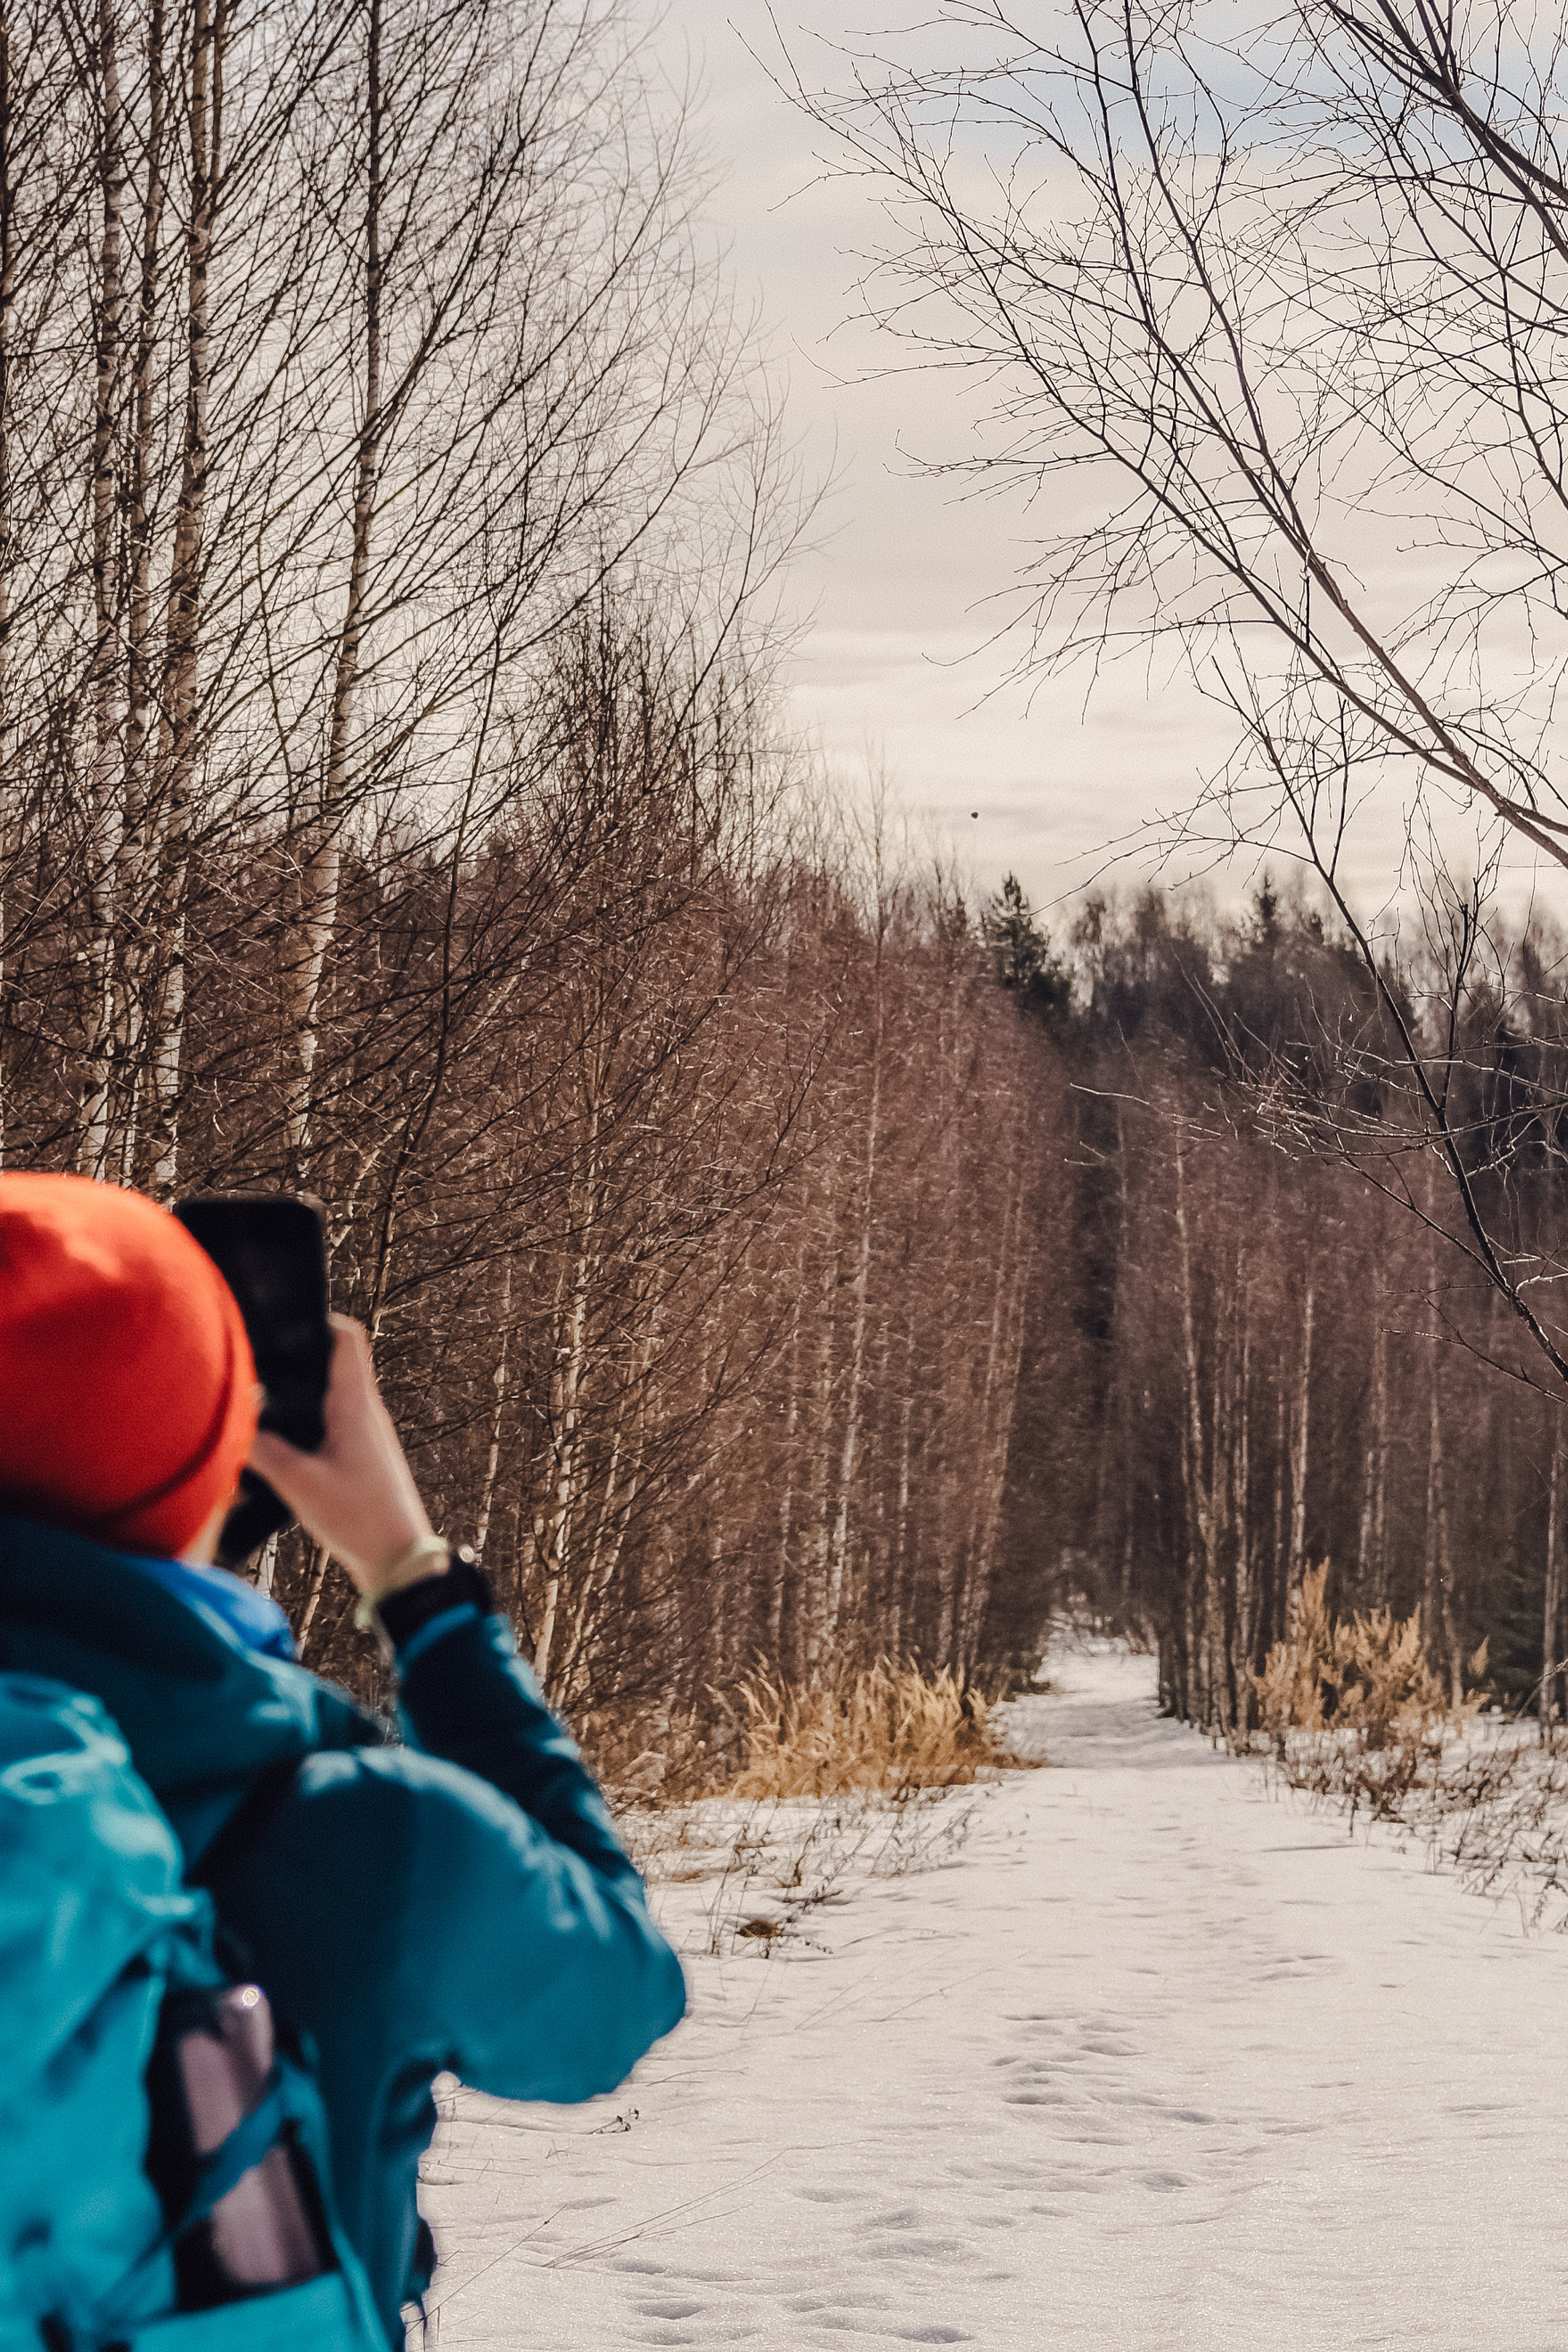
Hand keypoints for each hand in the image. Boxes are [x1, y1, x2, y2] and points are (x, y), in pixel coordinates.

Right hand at [249, 1316, 439, 1598]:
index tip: (282, 1325)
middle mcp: (364, 1412)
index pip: (347, 1338)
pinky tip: (275, 1444)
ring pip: (326, 1397)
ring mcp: (363, 1434)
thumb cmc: (360, 1518)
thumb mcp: (300, 1483)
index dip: (319, 1321)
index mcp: (356, 1405)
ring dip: (295, 1398)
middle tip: (255, 1364)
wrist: (399, 1559)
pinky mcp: (358, 1456)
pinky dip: (301, 1428)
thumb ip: (263, 1448)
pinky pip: (326, 1426)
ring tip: (257, 1403)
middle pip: (331, 1364)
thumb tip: (234, 1419)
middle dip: (293, 1361)